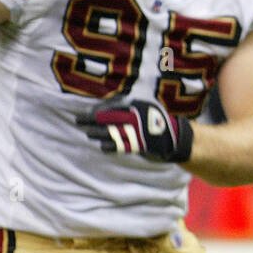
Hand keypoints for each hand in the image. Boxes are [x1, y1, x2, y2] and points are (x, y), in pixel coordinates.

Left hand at [77, 98, 193, 161]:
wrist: (174, 138)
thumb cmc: (156, 121)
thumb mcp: (144, 107)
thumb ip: (127, 107)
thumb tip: (104, 109)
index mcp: (137, 106)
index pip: (112, 106)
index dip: (97, 110)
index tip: (86, 113)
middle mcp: (135, 118)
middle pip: (108, 119)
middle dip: (91, 120)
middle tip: (78, 121)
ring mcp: (136, 132)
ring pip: (111, 133)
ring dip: (97, 133)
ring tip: (88, 133)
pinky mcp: (138, 145)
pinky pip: (119, 146)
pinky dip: (109, 146)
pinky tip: (102, 145)